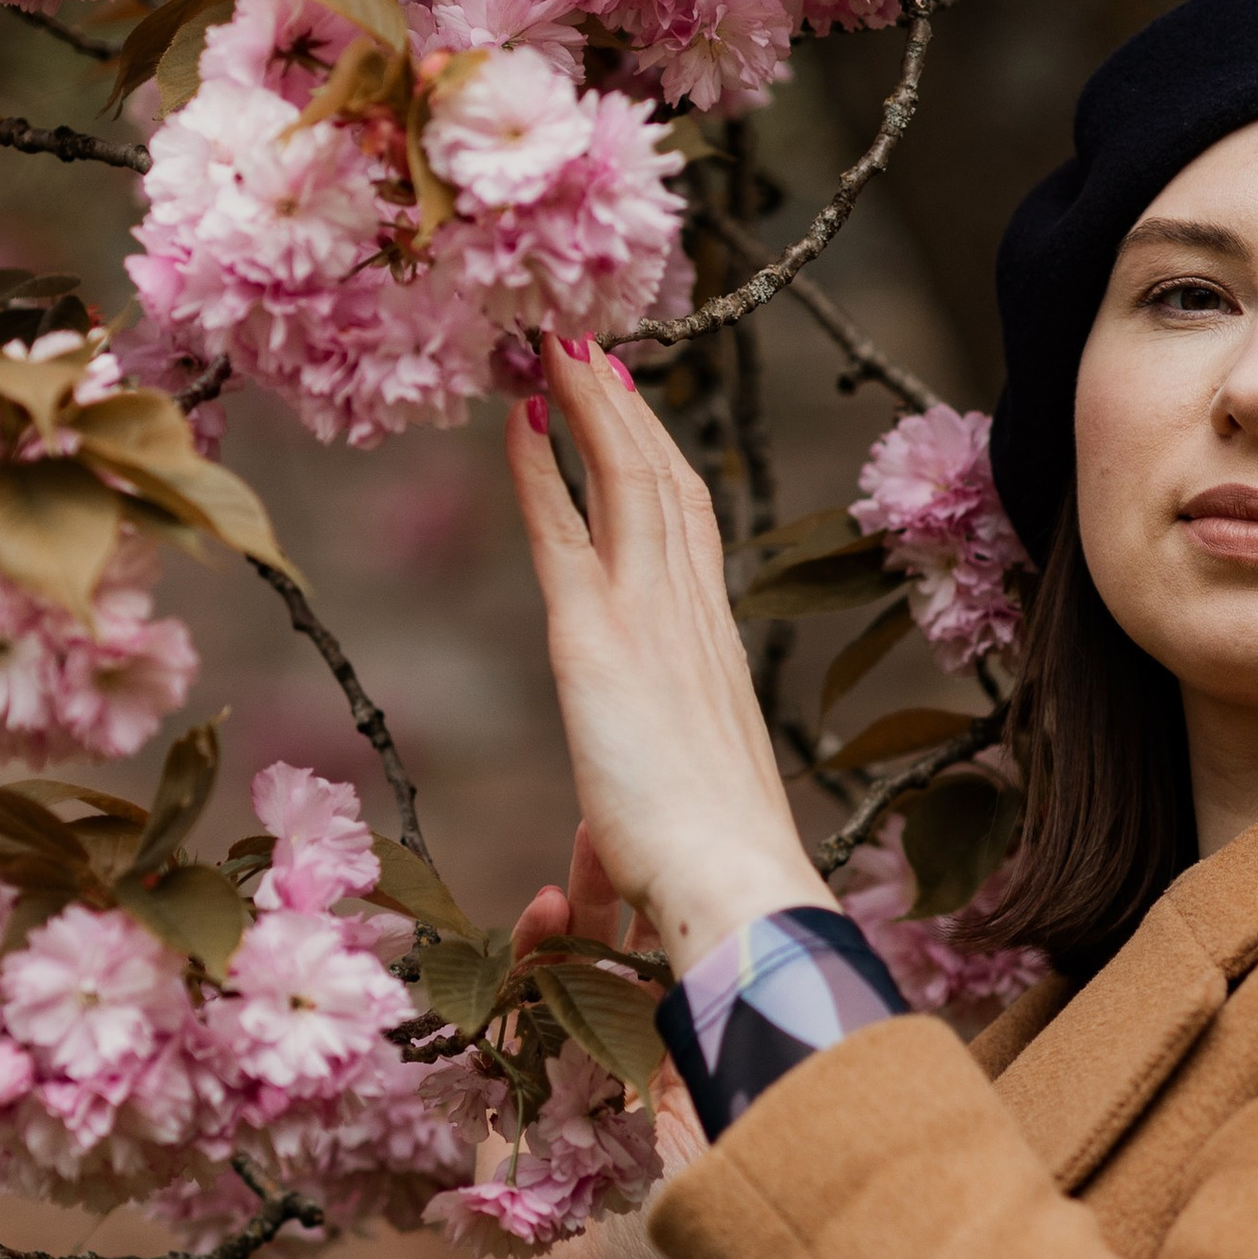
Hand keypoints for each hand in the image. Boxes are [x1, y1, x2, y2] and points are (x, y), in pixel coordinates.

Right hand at [478, 826, 701, 1258]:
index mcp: (684, 1076)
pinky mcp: (506, 1111)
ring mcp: (561, 1088)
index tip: (701, 859)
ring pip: (561, 988)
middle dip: (622, 902)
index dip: (688, 920)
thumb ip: (741, 1098)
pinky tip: (535, 926)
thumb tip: (816, 1016)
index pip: (685, 977)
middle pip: (620, 965)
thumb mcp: (724, 1169)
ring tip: (577, 873)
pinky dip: (520, 978)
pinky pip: (511, 1028)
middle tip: (623, 838)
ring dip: (566, 929)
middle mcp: (622, 1072)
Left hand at [505, 333, 824, 979]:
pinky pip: (566, 523)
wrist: (736, 890)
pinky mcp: (600, 635)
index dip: (664, 473)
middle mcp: (692, 624)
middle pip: (666, 490)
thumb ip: (586, 884)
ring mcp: (651, 620)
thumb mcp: (633, 875)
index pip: (691, 544)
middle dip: (629, 417)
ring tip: (561, 343)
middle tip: (594, 351)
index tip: (635, 421)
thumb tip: (551, 915)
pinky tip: (520, 411)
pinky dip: (543, 459)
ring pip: (626, 482)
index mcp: (711, 666)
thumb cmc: (706, 896)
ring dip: (592, 406)